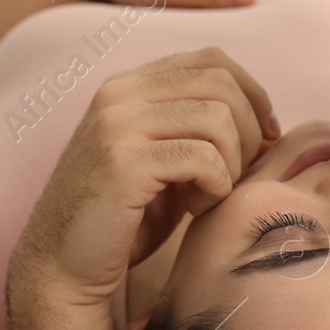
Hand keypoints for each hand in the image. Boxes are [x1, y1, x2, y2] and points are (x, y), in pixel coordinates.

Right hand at [14, 47, 278, 303]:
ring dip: (232, 165)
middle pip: (221, 84)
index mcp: (129, 85)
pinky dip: (217, 187)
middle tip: (239, 175)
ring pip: (218, 119)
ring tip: (211, 197)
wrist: (62, 268)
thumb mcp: (166, 160)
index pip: (212, 60)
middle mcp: (119, 94)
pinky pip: (203, 158)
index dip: (253, 93)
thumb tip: (267, 119)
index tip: (266, 136)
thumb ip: (199, 128)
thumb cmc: (125, 220)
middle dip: (248, 132)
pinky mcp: (122, 163)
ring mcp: (116, 125)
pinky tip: (198, 210)